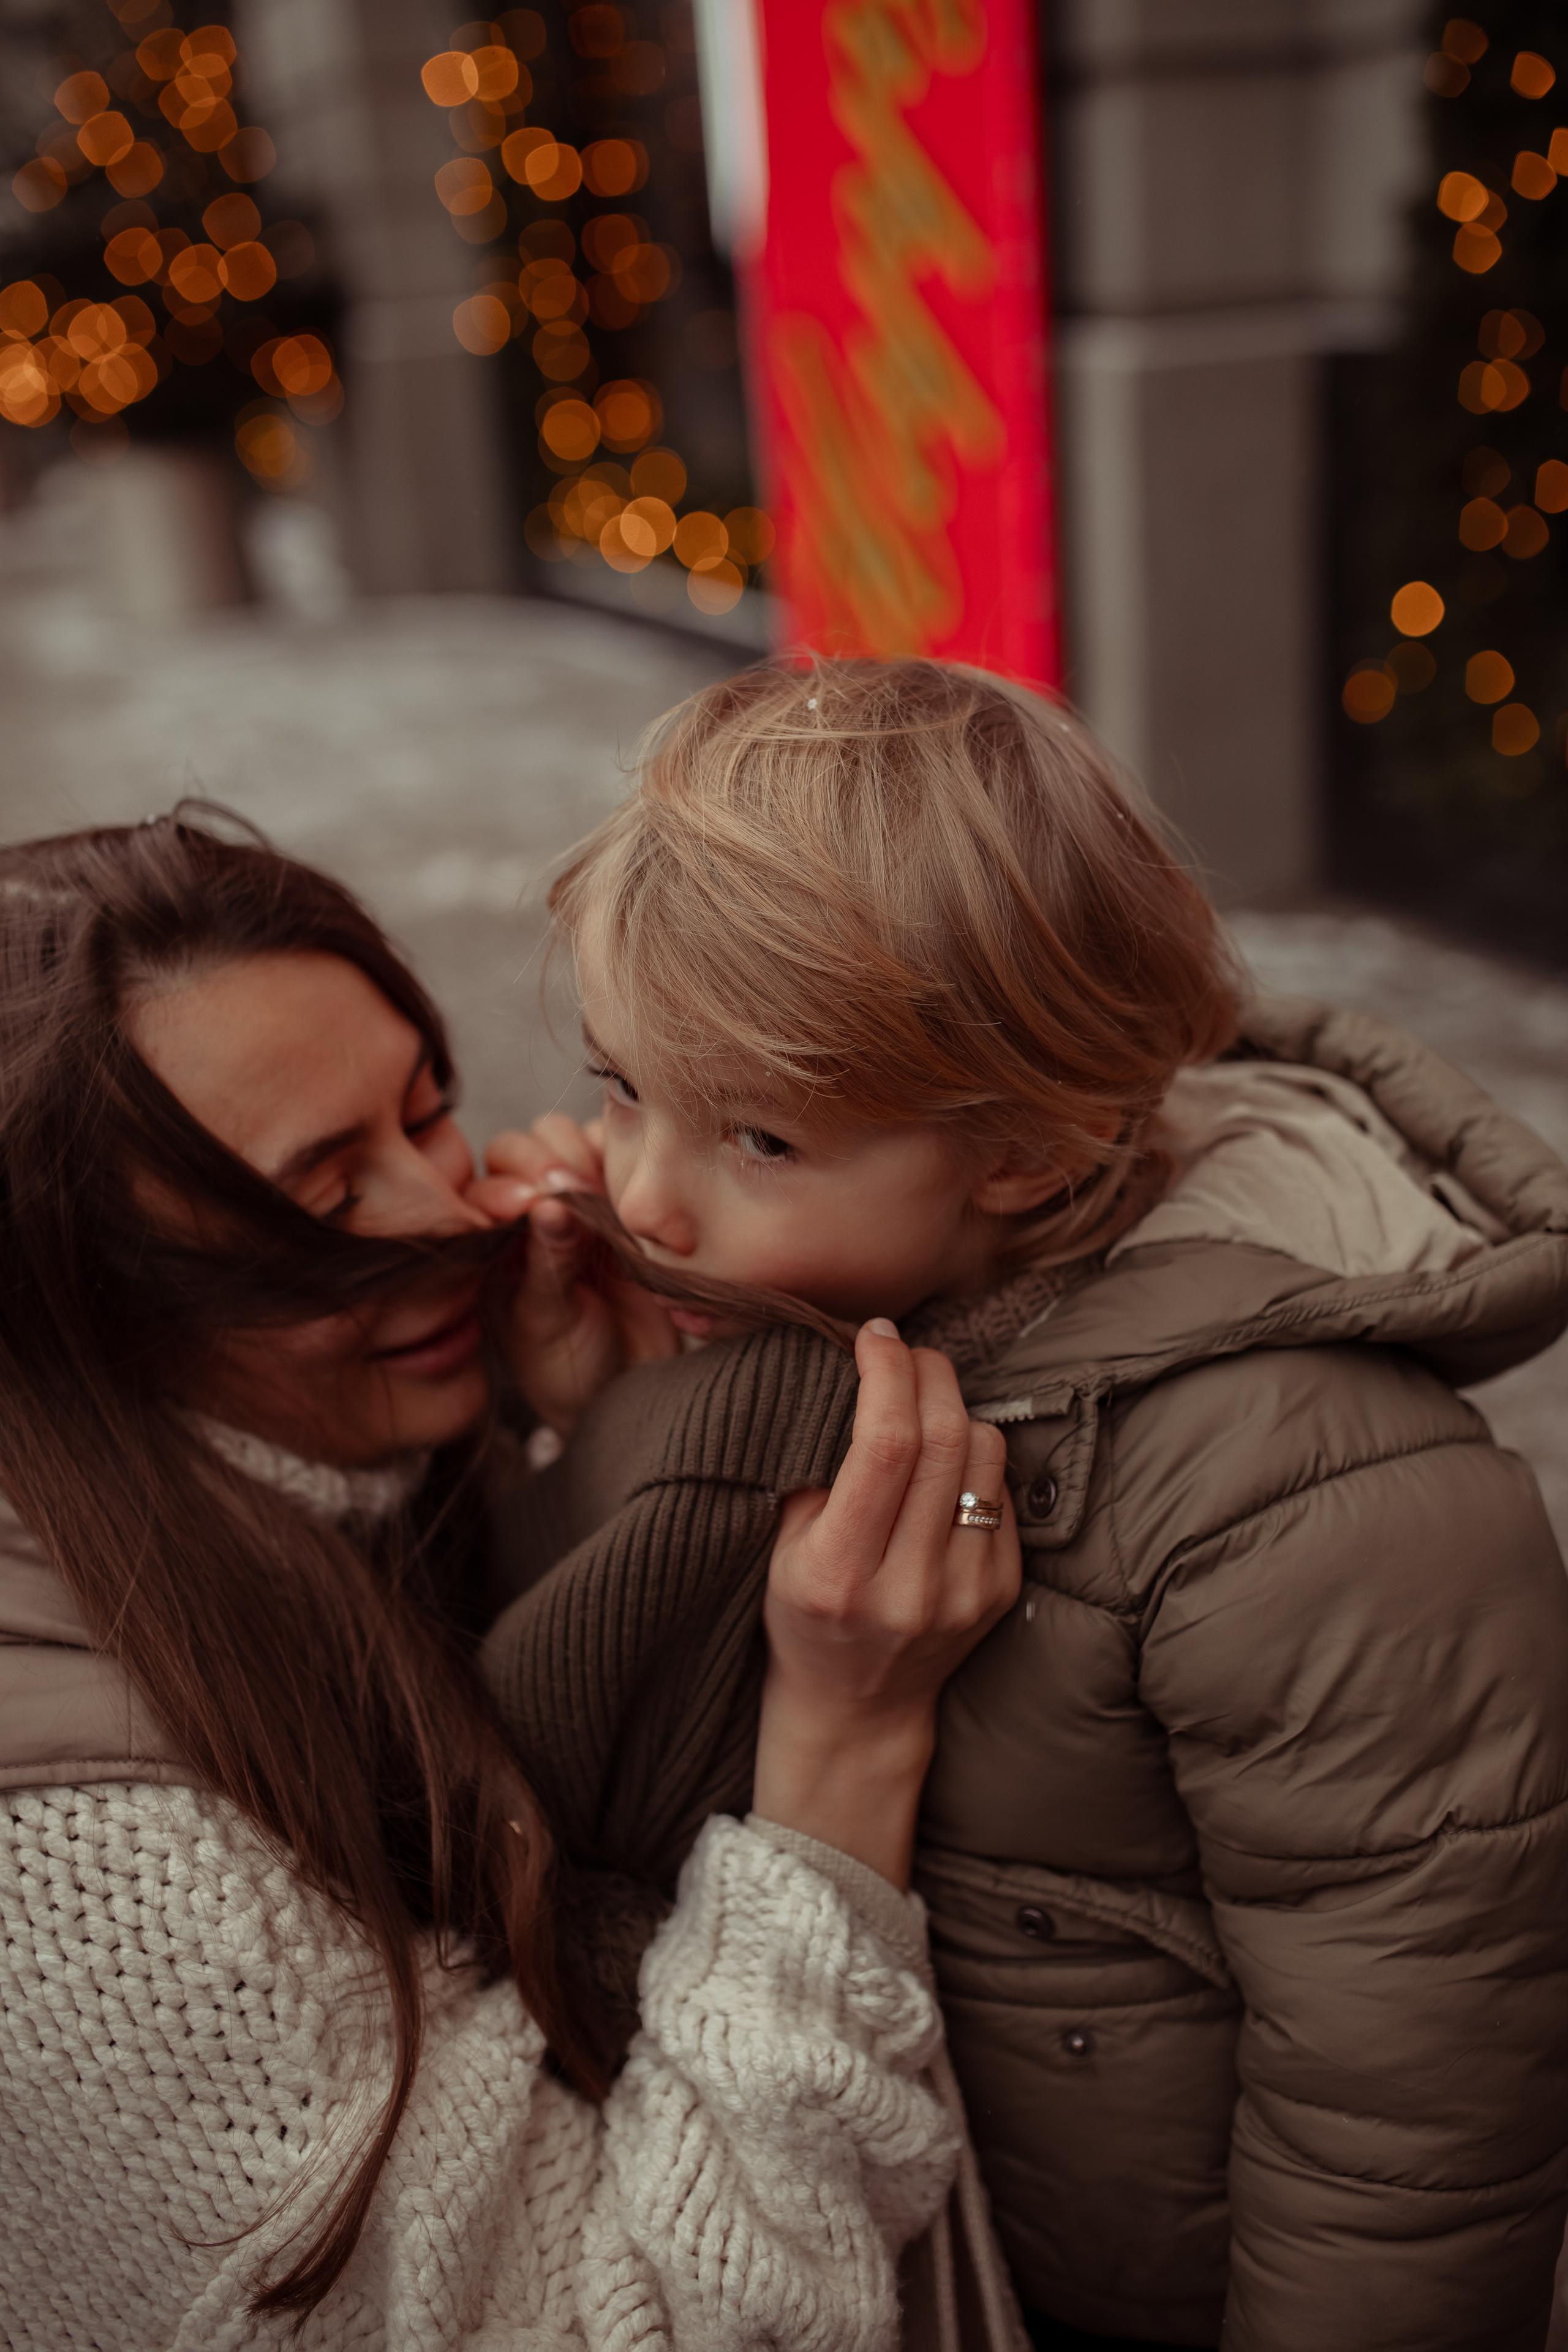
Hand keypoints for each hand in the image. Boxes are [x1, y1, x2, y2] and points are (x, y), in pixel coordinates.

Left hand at [468, 1117, 679, 1434]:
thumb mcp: (551, 1323)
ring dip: (585, 1156)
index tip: (534, 1202)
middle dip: (547, 1161)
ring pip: (566, 1139)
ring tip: (609, 1198)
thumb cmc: (574, 1371)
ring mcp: (574, 1201)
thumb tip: (550, 1202)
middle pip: (521, 1148)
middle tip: (578, 1190)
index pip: (486, 1185)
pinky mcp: (619, 1197)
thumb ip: (550, 1262)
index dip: (511, 1182)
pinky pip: (616, 1152)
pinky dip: (625, 1158)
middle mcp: (526, 1214)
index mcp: (490, 1245)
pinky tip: (635, 1191)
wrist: (635, 1389)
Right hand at [753, 1320, 1019, 1886]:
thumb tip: (853, 1375)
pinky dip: (973, 1457)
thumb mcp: (781, 1549)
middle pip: (943, 1438)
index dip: (885, 1373)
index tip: (873, 1335)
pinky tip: (942, 1462)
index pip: (883, 1446)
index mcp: (841, 1572)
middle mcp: (910, 1585)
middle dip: (925, 1372)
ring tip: (921, 1404)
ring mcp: (966, 1591)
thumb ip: (814, 1470)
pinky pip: (1001, 1489)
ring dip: (954, 1409)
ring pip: (984, 1454)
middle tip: (905, 1349)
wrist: (859, 1708)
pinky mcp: (1001, 1590)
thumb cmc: (806, 1614)